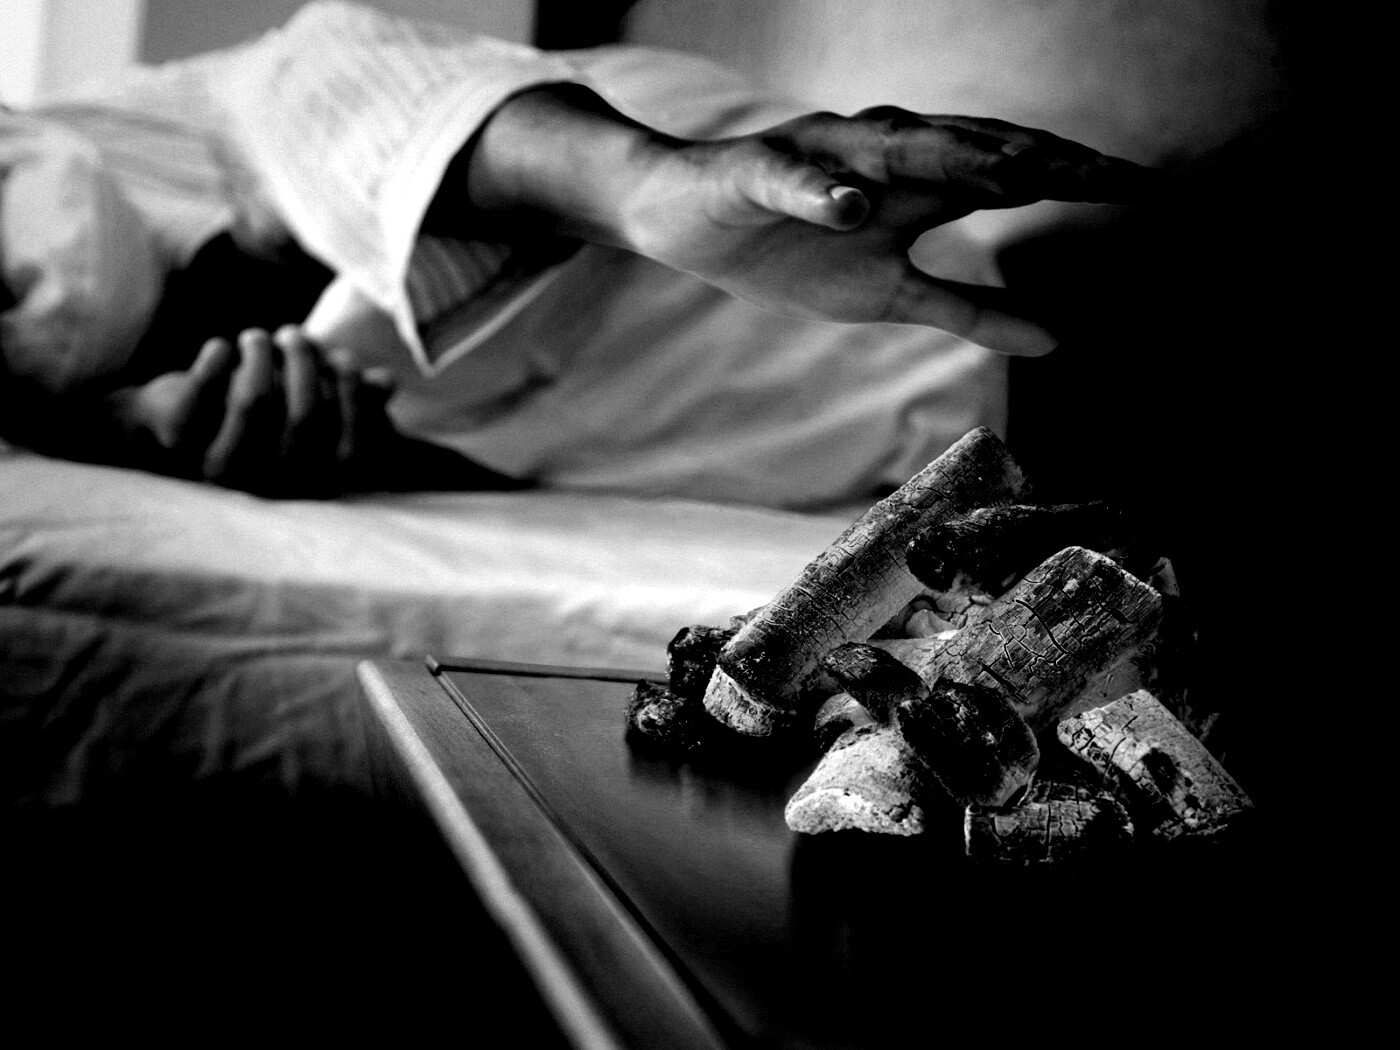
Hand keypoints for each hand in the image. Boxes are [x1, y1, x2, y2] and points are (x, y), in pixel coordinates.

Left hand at [108, 325, 399, 496]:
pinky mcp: (178, 435)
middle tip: (294, 334)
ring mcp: (220, 464)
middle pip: (304, 414)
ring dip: (263, 354)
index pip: (349, 446)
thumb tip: (385, 382)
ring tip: (259, 337)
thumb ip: (350, 401)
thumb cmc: (250, 417)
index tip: (343, 359)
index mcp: (303, 483)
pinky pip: (205, 387)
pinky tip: (222, 347)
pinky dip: (217, 356)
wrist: (160, 428)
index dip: (352, 395)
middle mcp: (266, 483)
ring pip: (256, 398)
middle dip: (306, 362)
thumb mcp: (305, 410)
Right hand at [463, 87, 1156, 355]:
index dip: (1079, 181)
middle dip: (1046, 160)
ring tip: (1018, 173)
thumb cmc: (796, 253)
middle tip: (1116, 176)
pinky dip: (821, 191)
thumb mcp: (891, 295)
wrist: (689, 219)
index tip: (1153, 196)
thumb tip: (1058, 339)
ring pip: (893, 149)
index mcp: (921, 184)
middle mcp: (884, 156)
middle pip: (975, 147)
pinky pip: (792, 181)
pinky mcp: (757, 175)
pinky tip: (849, 206)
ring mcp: (823, 160)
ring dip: (954, 157)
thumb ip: (970, 308)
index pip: (1015, 172)